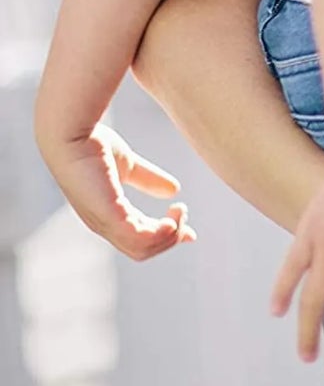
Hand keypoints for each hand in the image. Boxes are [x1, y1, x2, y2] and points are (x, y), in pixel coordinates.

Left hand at [41, 123, 195, 260]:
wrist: (72, 134)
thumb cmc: (93, 145)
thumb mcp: (129, 166)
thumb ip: (149, 179)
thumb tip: (175, 190)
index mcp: (109, 217)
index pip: (139, 240)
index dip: (166, 237)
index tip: (190, 231)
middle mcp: (105, 225)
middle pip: (144, 251)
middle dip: (171, 237)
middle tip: (183, 210)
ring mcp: (105, 223)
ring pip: (144, 249)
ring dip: (169, 235)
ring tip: (179, 210)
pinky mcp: (109, 216)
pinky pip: (139, 239)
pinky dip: (160, 234)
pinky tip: (172, 218)